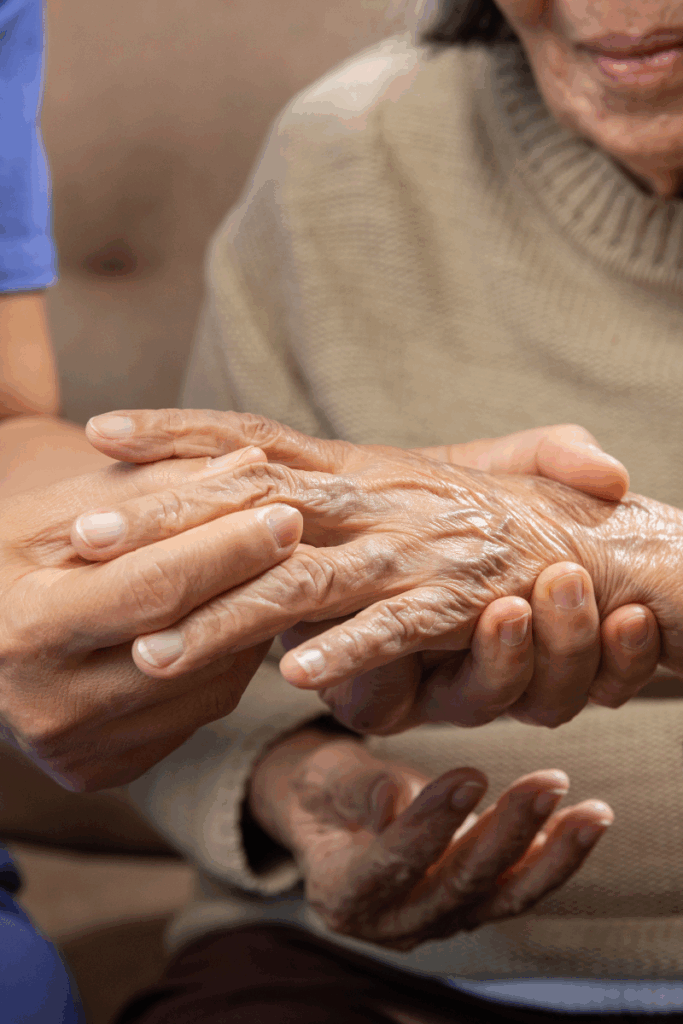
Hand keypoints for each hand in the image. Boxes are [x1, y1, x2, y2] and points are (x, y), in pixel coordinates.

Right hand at [0, 446, 301, 789]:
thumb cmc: (10, 562)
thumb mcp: (58, 512)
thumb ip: (153, 487)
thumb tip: (249, 465)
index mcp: (26, 631)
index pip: (152, 589)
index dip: (226, 549)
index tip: (283, 511)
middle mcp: (51, 707)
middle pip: (189, 642)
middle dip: (253, 580)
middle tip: (297, 530)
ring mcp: (81, 750)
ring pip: (207, 684)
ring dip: (249, 621)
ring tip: (265, 567)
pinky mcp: (107, 770)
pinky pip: (199, 711)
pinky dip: (228, 659)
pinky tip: (232, 615)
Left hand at [81, 410, 663, 728]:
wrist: (581, 544)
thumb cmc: (474, 517)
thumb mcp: (392, 485)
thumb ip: (322, 479)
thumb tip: (235, 477)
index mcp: (351, 469)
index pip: (250, 440)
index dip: (177, 432)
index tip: (102, 432)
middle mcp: (370, 502)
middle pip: (251, 504)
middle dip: (166, 522)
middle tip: (85, 539)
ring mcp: (408, 551)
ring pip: (302, 582)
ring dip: (224, 617)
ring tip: (153, 652)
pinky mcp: (453, 601)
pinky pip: (390, 628)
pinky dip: (346, 648)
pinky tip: (293, 675)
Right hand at [248, 728, 613, 949]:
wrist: (334, 815)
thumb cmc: (324, 790)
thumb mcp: (325, 779)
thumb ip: (359, 789)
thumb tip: (395, 797)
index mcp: (342, 893)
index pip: (390, 865)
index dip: (430, 824)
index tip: (469, 776)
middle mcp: (392, 921)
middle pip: (457, 885)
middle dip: (507, 833)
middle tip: (545, 784)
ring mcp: (436, 920)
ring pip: (500, 896)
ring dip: (550, 854)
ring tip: (590, 812)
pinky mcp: (470, 907)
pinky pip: (517, 889)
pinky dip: (554, 858)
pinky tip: (584, 823)